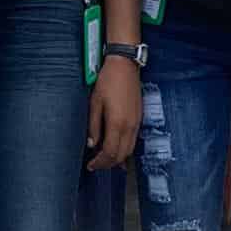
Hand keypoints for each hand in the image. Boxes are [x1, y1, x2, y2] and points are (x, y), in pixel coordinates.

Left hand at [85, 55, 141, 171]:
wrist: (125, 66)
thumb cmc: (108, 81)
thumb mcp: (94, 103)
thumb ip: (93, 126)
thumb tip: (92, 144)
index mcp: (117, 123)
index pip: (109, 152)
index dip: (100, 162)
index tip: (90, 165)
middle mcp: (130, 126)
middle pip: (121, 155)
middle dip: (108, 164)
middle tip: (96, 165)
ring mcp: (137, 122)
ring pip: (129, 150)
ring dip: (117, 158)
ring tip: (104, 158)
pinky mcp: (139, 118)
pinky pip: (133, 141)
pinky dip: (124, 148)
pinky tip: (115, 147)